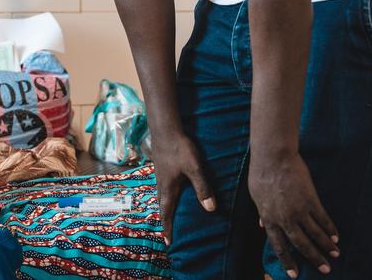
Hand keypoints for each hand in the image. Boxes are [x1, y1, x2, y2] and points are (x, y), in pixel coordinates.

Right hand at [151, 130, 215, 244]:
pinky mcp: (161, 166)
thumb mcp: (194, 168)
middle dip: (165, 220)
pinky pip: (162, 186)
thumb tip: (210, 209)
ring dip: (165, 207)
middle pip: (162, 206)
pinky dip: (166, 195)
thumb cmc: (179, 148)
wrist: (165, 128)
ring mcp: (160, 174)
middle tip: (168, 232)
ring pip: (161, 196)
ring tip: (170, 214)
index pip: (166, 213)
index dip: (167, 228)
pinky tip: (171, 190)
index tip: (168, 242)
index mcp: (168, 188)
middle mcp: (161, 184)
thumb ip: (202, 188)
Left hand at [249, 152, 339, 277]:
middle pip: (301, 244)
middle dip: (314, 258)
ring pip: (314, 234)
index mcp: (269, 218)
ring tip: (335, 254)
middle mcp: (284, 218)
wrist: (273, 157)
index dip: (287, 260)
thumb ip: (262, 213)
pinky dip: (330, 228)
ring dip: (326, 246)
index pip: (279, 245)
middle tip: (325, 269)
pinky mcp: (310, 199)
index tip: (294, 274)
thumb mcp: (256, 196)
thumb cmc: (261, 173)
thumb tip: (262, 224)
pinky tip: (336, 236)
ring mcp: (298, 210)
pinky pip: (322, 218)